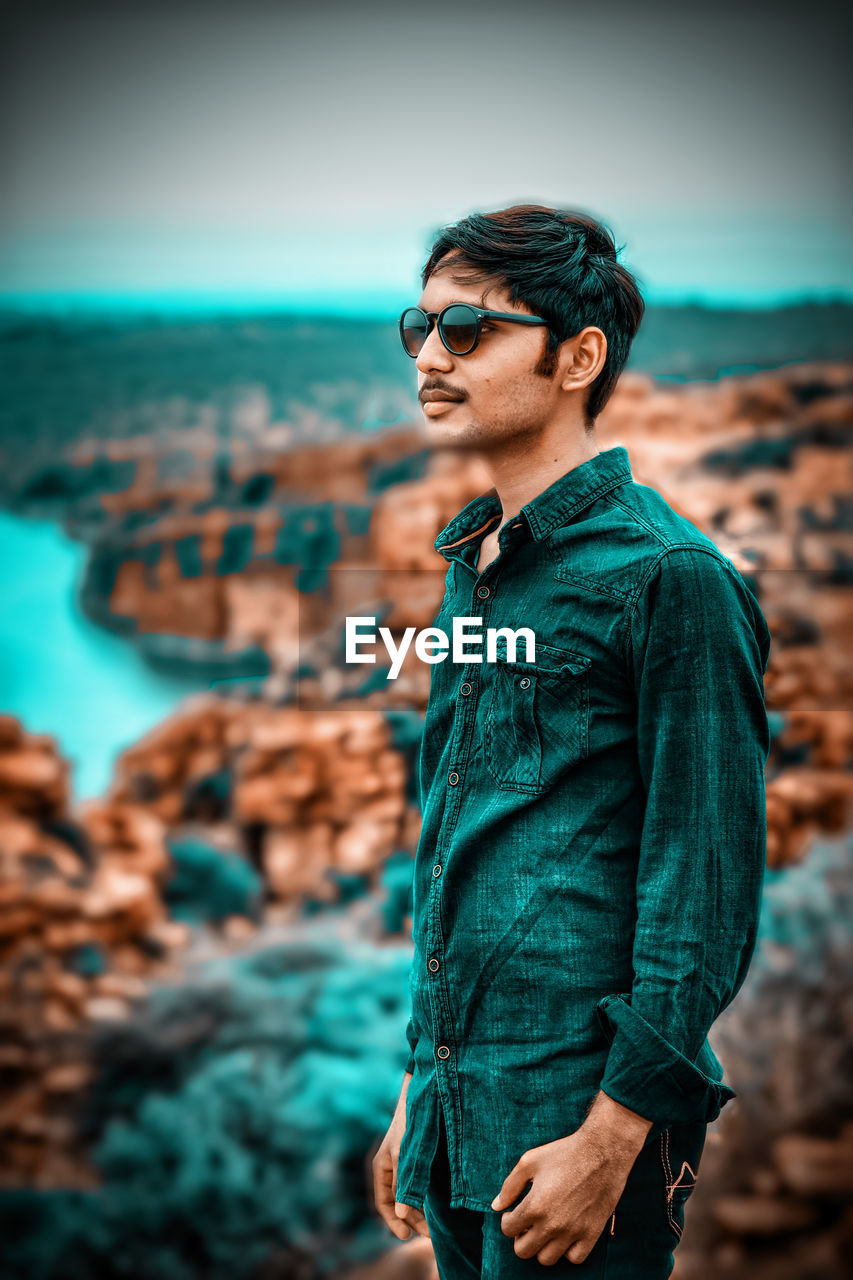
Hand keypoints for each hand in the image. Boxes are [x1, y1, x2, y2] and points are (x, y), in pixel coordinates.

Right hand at [371, 1072, 430, 1241]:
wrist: (424, 1095)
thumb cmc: (411, 1123)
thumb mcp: (405, 1155)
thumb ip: (403, 1184)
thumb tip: (401, 1215)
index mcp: (382, 1167)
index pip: (383, 1202)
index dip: (393, 1221)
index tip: (405, 1236)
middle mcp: (391, 1168)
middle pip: (397, 1202)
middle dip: (410, 1220)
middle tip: (428, 1236)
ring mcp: (404, 1164)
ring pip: (408, 1196)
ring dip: (418, 1212)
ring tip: (432, 1228)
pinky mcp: (418, 1160)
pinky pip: (417, 1186)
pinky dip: (423, 1199)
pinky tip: (434, 1208)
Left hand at [490, 1094, 650, 1266]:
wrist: (602, 1151)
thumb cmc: (564, 1153)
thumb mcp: (530, 1161)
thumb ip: (510, 1186)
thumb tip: (496, 1206)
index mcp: (534, 1206)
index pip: (508, 1230)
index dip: (507, 1220)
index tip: (513, 1212)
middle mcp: (552, 1224)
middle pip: (523, 1251)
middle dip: (520, 1237)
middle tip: (527, 1223)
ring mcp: (573, 1232)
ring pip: (546, 1259)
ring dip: (541, 1246)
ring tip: (544, 1228)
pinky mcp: (591, 1234)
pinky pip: (574, 1258)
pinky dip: (567, 1250)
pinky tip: (565, 1233)